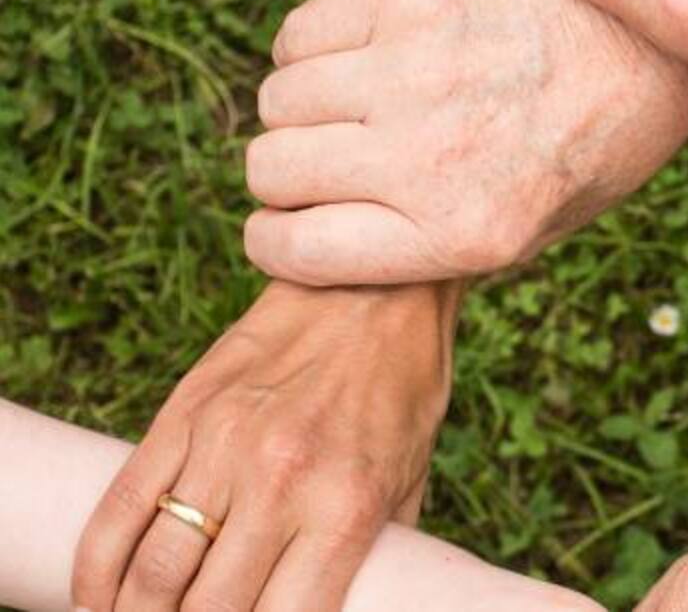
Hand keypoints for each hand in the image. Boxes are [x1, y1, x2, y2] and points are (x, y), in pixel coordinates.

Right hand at [72, 281, 456, 611]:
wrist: (375, 286)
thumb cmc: (403, 386)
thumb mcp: (411, 476)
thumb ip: (377, 550)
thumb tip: (353, 605)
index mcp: (348, 507)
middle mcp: (281, 481)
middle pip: (208, 611)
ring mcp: (225, 444)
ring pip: (154, 573)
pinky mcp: (184, 411)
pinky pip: (121, 507)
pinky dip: (98, 570)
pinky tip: (99, 598)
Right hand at [244, 0, 687, 285]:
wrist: (651, 40)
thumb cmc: (593, 144)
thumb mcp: (534, 230)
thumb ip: (431, 245)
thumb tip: (327, 241)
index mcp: (463, 233)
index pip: (294, 251)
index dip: (276, 241)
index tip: (286, 226)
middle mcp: (430, 157)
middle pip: (272, 170)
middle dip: (285, 175)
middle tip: (326, 162)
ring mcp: (417, 72)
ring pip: (279, 99)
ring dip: (298, 110)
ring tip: (347, 106)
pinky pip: (301, 33)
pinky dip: (307, 51)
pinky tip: (353, 57)